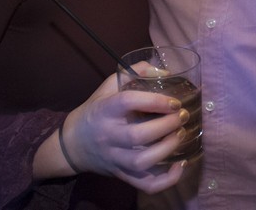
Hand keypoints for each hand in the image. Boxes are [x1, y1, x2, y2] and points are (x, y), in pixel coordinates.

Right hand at [59, 72, 188, 192]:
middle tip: (182, 116)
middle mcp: (109, 135)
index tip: (174, 100)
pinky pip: (145, 184)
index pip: (128, 102)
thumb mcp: (108, 87)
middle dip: (166, 126)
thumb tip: (164, 71)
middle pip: (138, 136)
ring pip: (141, 162)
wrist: (73, 144)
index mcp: (105, 110)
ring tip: (181, 134)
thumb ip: (134, 73)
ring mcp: (115, 158)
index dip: (154, 100)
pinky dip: (166, 179)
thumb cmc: (96, 111)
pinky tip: (180, 164)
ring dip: (167, 149)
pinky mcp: (122, 175)